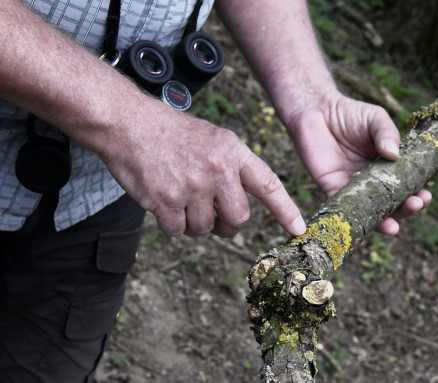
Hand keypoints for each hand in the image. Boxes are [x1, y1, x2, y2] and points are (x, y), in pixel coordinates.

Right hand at [99, 99, 305, 237]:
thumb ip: (231, 168)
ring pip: (205, 228)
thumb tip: (239, 207)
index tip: (298, 228)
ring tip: (179, 196)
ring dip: (193, 222)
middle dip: (226, 224)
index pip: (268, 184)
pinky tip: (162, 202)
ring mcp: (192, 186)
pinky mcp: (167, 200)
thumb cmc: (169, 132)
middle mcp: (218, 169)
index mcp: (233, 151)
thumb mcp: (212, 138)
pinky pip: (177, 231)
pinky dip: (171, 224)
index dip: (285, 209)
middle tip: (212, 214)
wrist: (127, 122)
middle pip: (238, 218)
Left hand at [284, 92, 431, 234]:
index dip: (418, 193)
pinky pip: (343, 209)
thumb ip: (386, 133)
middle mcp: (373, 181)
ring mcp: (353, 187)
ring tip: (393, 227)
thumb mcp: (375, 118)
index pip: (408, 184)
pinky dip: (353, 219)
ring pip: (370, 212)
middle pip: (393, 203)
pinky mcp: (332, 189)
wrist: (316, 110)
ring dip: (383, 222)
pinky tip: (363, 223)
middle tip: (414, 206)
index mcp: (389, 166)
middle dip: (406, 210)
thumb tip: (394, 154)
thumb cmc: (349, 114)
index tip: (425, 195)